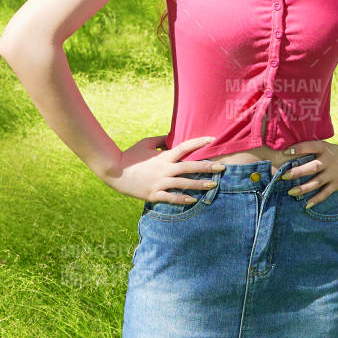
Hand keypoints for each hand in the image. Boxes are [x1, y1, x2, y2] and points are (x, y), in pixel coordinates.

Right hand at [103, 134, 228, 204]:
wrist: (115, 172)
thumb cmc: (131, 155)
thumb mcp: (146, 143)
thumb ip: (160, 140)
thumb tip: (172, 138)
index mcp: (164, 156)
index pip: (186, 147)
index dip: (200, 142)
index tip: (213, 139)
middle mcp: (165, 169)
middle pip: (191, 167)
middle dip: (208, 168)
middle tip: (222, 168)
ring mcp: (160, 183)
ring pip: (185, 184)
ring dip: (200, 184)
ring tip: (213, 185)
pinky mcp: (154, 194)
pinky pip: (172, 198)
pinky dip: (183, 199)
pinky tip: (194, 200)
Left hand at [278, 139, 337, 208]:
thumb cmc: (337, 153)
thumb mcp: (326, 147)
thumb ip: (312, 150)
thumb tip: (288, 154)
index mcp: (324, 148)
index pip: (309, 146)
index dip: (297, 149)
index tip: (284, 152)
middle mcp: (328, 160)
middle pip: (312, 167)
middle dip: (297, 172)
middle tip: (284, 176)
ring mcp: (333, 173)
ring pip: (317, 182)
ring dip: (303, 188)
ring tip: (290, 192)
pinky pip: (325, 193)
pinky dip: (316, 199)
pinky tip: (307, 205)